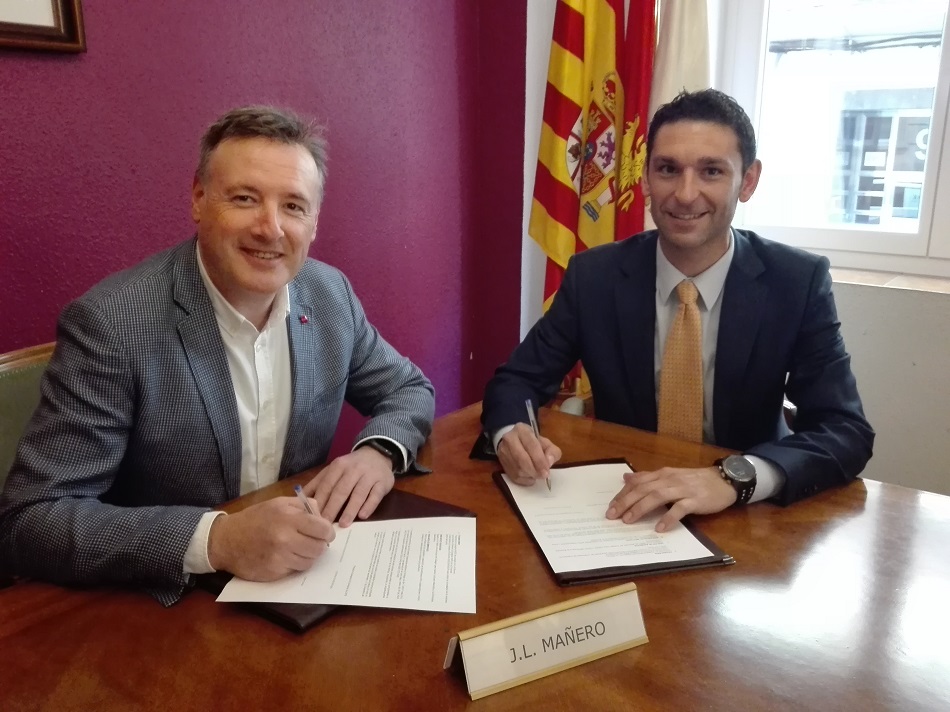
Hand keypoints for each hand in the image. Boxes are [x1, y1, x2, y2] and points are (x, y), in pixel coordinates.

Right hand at [207, 496, 333, 579]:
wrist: (225, 540)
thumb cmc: (254, 519)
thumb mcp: (278, 503)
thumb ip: (303, 506)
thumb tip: (323, 518)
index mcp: (288, 518)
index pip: (322, 529)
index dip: (328, 532)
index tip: (326, 533)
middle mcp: (285, 539)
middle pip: (319, 548)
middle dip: (320, 545)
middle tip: (313, 542)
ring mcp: (279, 558)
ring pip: (310, 561)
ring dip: (308, 556)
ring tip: (298, 548)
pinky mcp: (274, 573)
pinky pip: (295, 570)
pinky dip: (295, 564)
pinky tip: (286, 557)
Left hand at [303, 447, 394, 526]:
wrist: (377, 454)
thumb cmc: (351, 467)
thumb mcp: (333, 470)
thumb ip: (318, 483)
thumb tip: (300, 499)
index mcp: (338, 466)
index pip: (327, 485)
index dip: (320, 501)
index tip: (313, 518)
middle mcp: (353, 469)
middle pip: (341, 490)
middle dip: (332, 508)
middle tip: (325, 525)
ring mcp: (369, 475)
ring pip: (358, 493)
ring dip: (350, 509)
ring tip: (343, 524)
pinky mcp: (382, 482)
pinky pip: (375, 495)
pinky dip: (369, 505)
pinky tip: (363, 516)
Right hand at [497, 423, 561, 486]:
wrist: (514, 441)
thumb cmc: (533, 443)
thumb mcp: (546, 443)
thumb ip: (552, 451)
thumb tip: (549, 462)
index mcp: (522, 430)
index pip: (531, 446)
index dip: (540, 460)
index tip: (547, 471)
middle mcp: (510, 439)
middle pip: (522, 459)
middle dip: (534, 470)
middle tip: (543, 476)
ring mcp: (503, 451)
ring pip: (517, 469)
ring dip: (530, 475)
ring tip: (537, 474)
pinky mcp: (501, 462)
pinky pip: (513, 476)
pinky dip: (524, 480)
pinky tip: (529, 476)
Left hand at [605, 466, 736, 531]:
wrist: (724, 480)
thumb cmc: (695, 480)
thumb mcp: (670, 475)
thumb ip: (648, 477)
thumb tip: (627, 478)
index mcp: (662, 474)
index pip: (637, 482)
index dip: (622, 494)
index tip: (610, 506)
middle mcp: (669, 479)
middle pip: (643, 489)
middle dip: (625, 502)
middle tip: (612, 515)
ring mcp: (682, 489)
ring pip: (657, 496)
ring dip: (641, 508)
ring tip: (629, 521)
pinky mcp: (695, 500)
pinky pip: (680, 509)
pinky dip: (668, 518)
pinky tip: (659, 528)